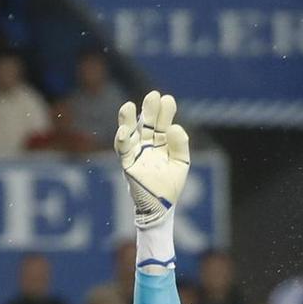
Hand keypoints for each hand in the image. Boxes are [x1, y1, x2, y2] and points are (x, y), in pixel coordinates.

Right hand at [115, 90, 190, 225]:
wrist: (161, 208)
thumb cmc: (170, 186)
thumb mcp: (181, 164)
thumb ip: (180, 146)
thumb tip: (175, 127)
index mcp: (161, 143)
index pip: (161, 123)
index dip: (164, 112)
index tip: (168, 99)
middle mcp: (147, 145)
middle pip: (146, 123)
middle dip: (149, 110)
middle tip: (154, 95)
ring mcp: (136, 153)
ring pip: (129, 132)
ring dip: (127, 119)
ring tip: (128, 105)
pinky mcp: (128, 164)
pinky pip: (122, 150)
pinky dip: (121, 140)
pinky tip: (123, 131)